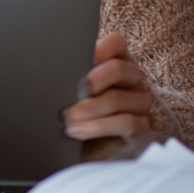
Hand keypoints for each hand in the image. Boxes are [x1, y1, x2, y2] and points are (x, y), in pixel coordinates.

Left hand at [63, 32, 151, 156]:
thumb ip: (69, 74)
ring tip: (67, 118)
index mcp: (116, 60)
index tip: (79, 59)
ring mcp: (140, 103)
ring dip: (88, 109)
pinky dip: (98, 127)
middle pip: (118, 69)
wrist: (83, 149)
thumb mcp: (70, 90)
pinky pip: (126, 123)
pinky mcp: (142, 129)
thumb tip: (51, 65)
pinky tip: (77, 131)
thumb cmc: (75, 112)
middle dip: (90, 82)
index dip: (99, 48)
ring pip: (118, 99)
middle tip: (70, 94)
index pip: (116, 43)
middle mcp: (132, 79)